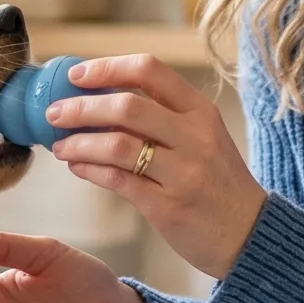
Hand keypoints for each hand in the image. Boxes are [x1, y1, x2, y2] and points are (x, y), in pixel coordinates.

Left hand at [47, 55, 268, 278]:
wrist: (250, 235)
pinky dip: (90, 170)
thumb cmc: (218, 183)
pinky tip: (77, 167)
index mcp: (200, 111)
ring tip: (60, 146)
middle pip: (126, 105)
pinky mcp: (168, 206)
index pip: (149, 70)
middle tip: (54, 113)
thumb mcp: (203, 139)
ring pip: (117, 144)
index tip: (76, 74)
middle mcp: (194, 136)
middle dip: (80, 107)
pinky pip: (117, 180)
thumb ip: (162, 118)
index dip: (107, 67)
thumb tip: (99, 101)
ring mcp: (182, 172)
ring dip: (79, 142)